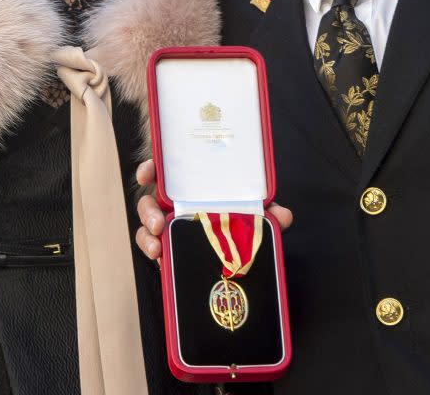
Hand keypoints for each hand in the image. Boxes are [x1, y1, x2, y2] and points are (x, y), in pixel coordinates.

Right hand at [135, 159, 293, 260]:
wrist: (236, 257)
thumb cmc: (239, 221)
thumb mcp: (253, 213)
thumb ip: (267, 212)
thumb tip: (283, 216)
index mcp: (191, 187)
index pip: (165, 171)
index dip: (150, 169)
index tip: (146, 175)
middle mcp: (174, 205)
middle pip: (149, 201)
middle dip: (147, 210)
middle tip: (158, 223)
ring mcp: (169, 228)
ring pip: (146, 227)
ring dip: (146, 236)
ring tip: (157, 249)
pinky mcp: (168, 249)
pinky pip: (154, 250)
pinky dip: (153, 254)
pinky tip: (161, 261)